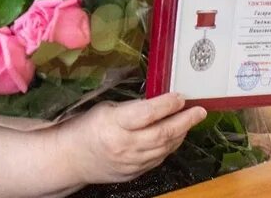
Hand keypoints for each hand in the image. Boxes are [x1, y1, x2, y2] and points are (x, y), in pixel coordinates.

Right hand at [60, 93, 206, 183]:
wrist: (71, 159)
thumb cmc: (86, 128)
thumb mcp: (106, 109)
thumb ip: (133, 107)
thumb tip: (160, 101)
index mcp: (114, 124)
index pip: (146, 114)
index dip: (166, 105)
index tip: (180, 96)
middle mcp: (124, 145)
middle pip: (161, 134)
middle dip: (184, 121)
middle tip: (199, 111)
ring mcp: (130, 162)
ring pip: (164, 148)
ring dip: (181, 133)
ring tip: (191, 120)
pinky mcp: (135, 173)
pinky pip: (159, 159)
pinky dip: (170, 146)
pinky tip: (176, 135)